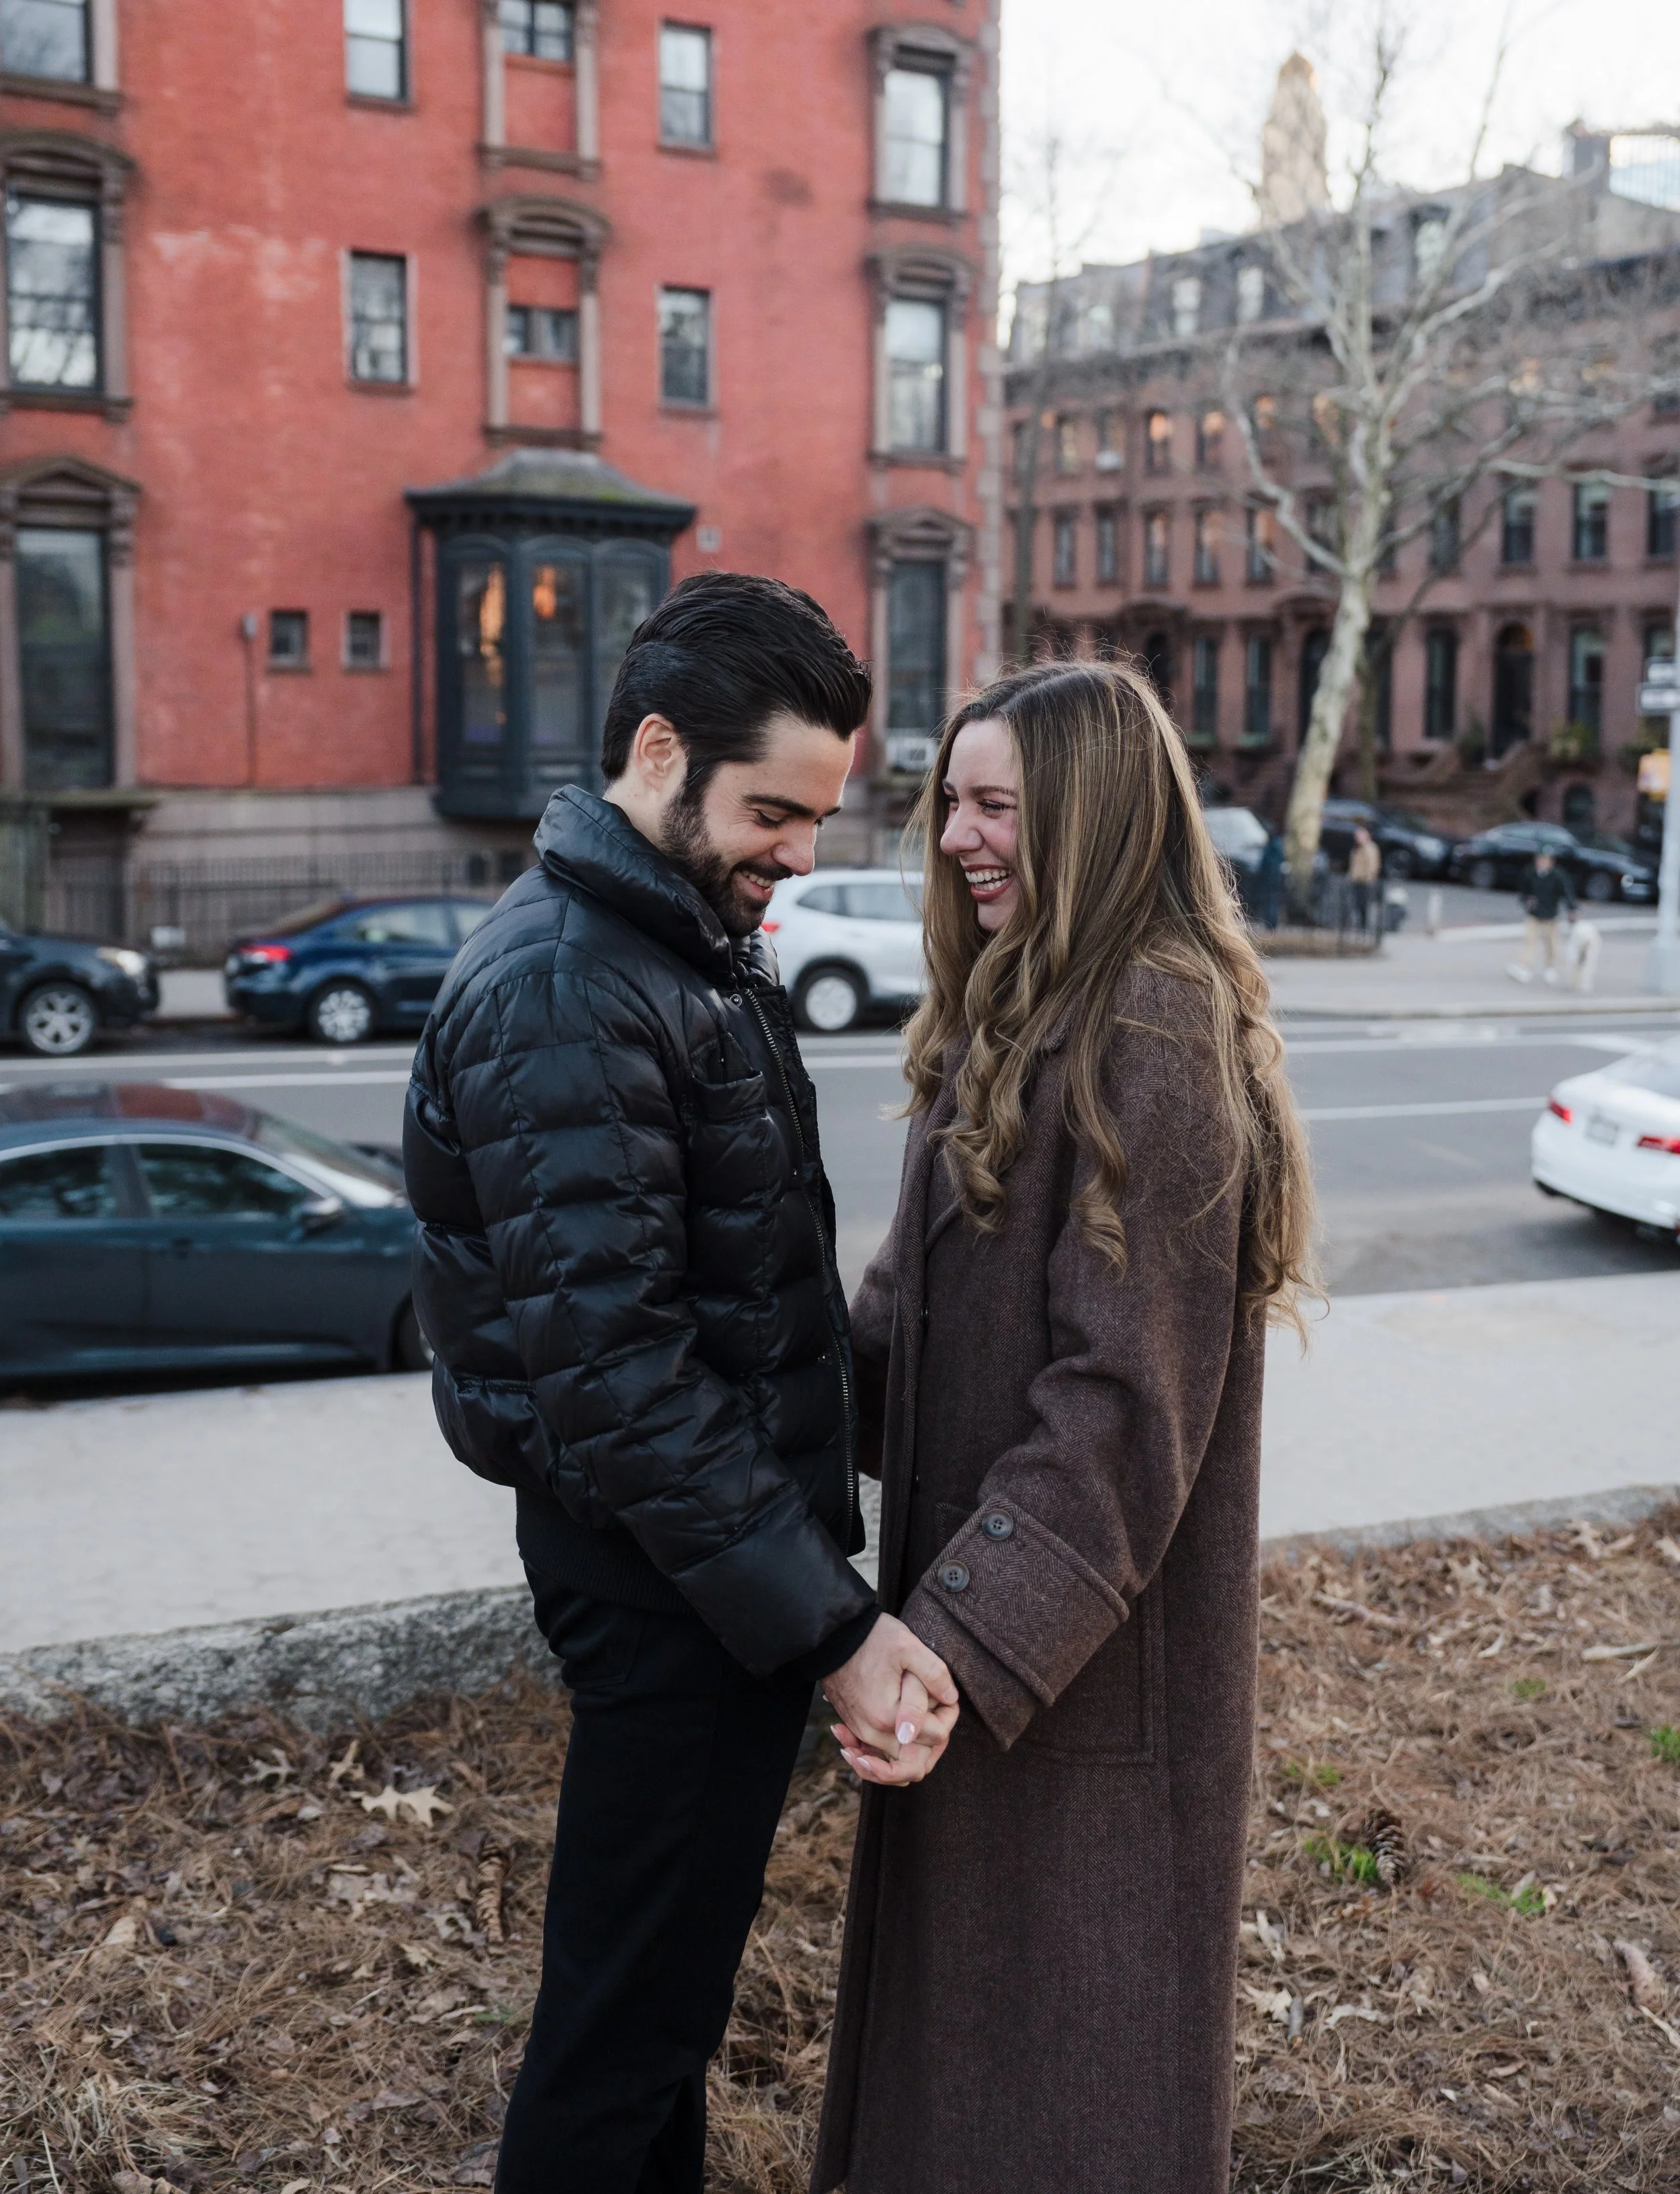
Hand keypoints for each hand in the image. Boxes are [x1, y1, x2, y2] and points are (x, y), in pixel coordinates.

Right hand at [823, 1614, 958, 1782]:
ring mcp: (861, 1732)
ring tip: (922, 1712)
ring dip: (914, 1743)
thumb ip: (934, 1674)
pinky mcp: (854, 1727)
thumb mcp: (908, 1646)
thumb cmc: (871, 1637)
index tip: (944, 1694)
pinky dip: (896, 1743)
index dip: (948, 1714)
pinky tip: (904, 1723)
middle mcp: (872, 1733)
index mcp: (888, 1718)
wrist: (832, 1634)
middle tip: (935, 1706)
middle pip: (917, 1758)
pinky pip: (879, 1753)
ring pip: (898, 1760)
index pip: (936, 1737)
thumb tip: (951, 1698)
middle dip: (932, 1736)